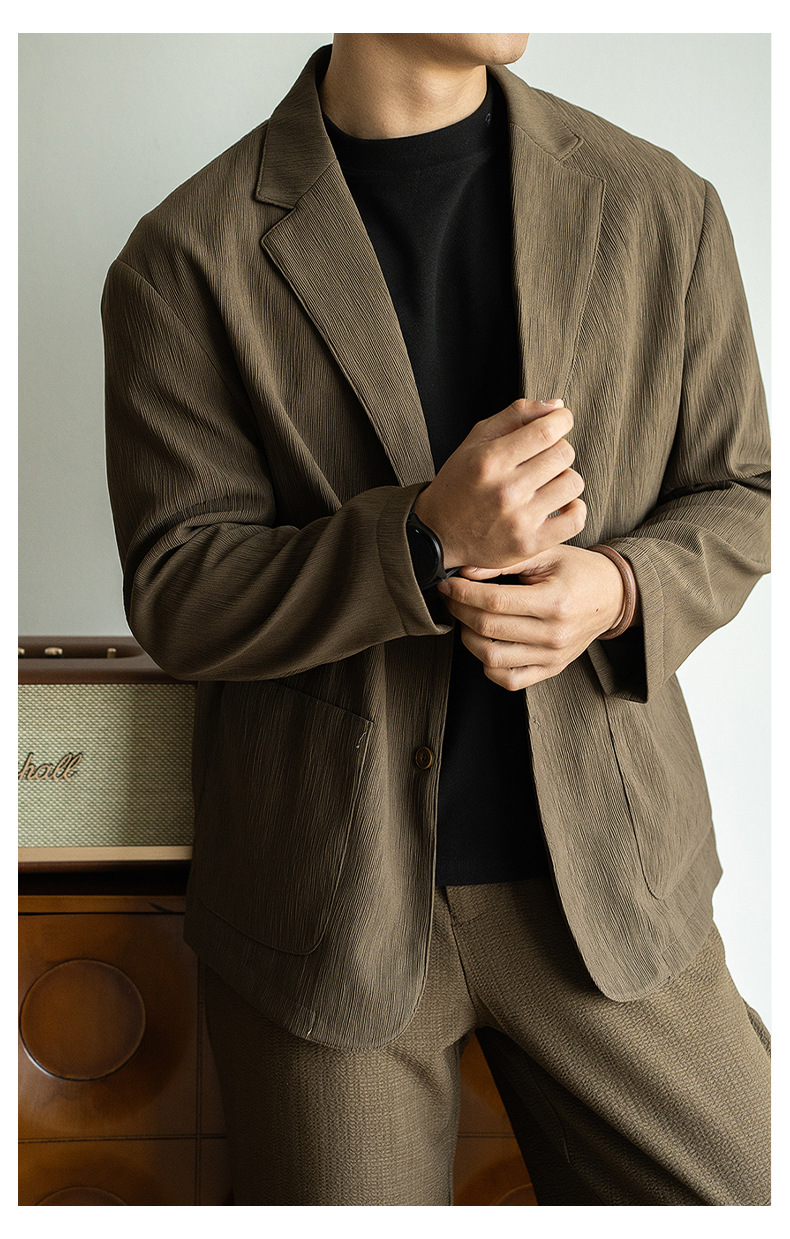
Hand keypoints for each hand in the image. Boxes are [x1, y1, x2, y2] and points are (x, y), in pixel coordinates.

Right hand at [412, 398, 585, 569]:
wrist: (438, 534)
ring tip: (548, 482)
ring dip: (565, 478)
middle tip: (544, 458)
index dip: (562, 421)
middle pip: (563, 454)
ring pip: (572, 483)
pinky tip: (559, 504)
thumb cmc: (459, 483)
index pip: (546, 431)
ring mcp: (519, 520)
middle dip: (558, 449)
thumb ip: (515, 415)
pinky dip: (574, 508)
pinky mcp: (529, 544)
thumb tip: (558, 406)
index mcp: (490, 461)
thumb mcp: (475, 440)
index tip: (560, 422)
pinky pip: (575, 519)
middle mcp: (505, 490)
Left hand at [437, 544, 631, 690]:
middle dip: (460, 610)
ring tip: (466, 619)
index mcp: (554, 602)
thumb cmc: (578, 571)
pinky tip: (485, 644)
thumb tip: (466, 572)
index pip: (495, 601)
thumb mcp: (547, 555)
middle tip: (452, 597)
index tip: (449, 584)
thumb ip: (507, 561)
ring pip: (492, 659)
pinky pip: (509, 680)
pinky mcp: (551, 670)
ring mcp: (552, 657)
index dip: (464, 593)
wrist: (612, 596)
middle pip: (489, 629)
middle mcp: (554, 635)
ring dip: (468, 638)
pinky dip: (489, 666)